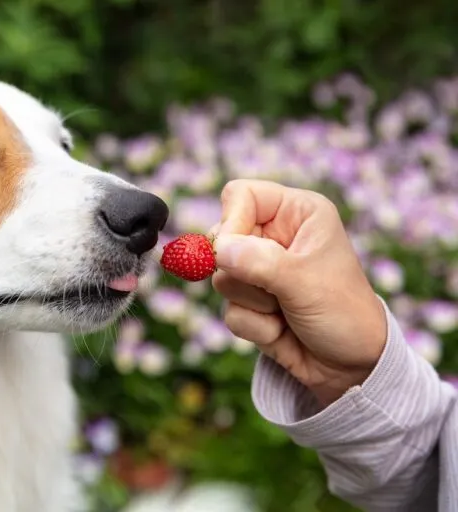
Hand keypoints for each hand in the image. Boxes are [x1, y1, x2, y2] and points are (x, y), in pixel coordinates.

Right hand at [211, 179, 386, 405]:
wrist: (354, 368)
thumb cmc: (344, 313)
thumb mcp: (306, 283)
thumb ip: (260, 262)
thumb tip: (218, 249)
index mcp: (296, 213)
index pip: (240, 196)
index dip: (231, 222)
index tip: (234, 252)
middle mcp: (275, 236)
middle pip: (221, 239)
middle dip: (242, 273)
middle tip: (275, 289)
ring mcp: (259, 270)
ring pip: (221, 279)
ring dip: (252, 304)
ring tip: (286, 311)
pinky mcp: (250, 303)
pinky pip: (228, 311)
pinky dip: (253, 326)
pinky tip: (281, 330)